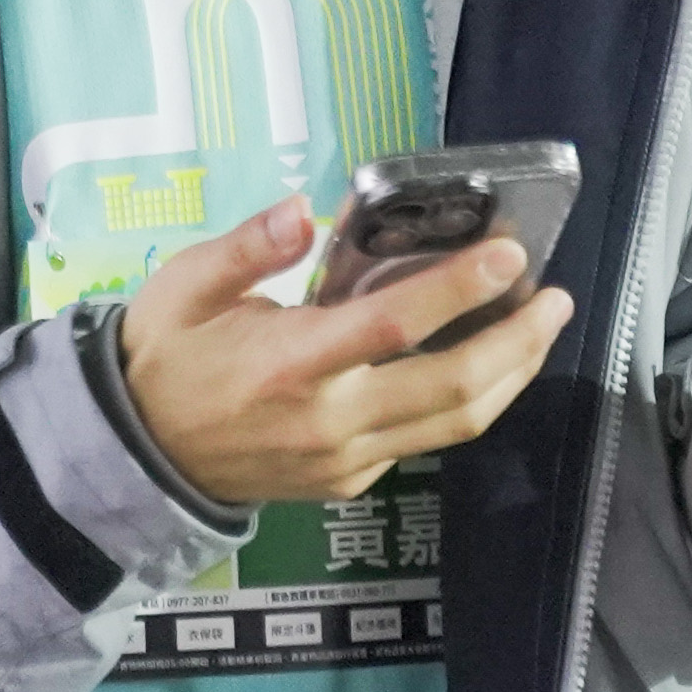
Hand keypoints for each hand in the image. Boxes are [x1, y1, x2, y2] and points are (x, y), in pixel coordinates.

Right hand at [116, 198, 570, 511]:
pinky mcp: (349, 482)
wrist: (136, 456)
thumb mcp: (185, 286)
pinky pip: (423, 442)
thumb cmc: (164, 357)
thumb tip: (304, 209)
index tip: (510, 254)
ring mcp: (345, 460)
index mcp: (293, 363)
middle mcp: (331, 419)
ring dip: (510, 376)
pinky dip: (465, 404)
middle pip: (454, 387)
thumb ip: (248, 247)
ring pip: (454, 425)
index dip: (461, 289)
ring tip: (540, 330)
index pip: (396, 324)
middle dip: (518, 341)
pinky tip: (483, 365)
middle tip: (555, 298)